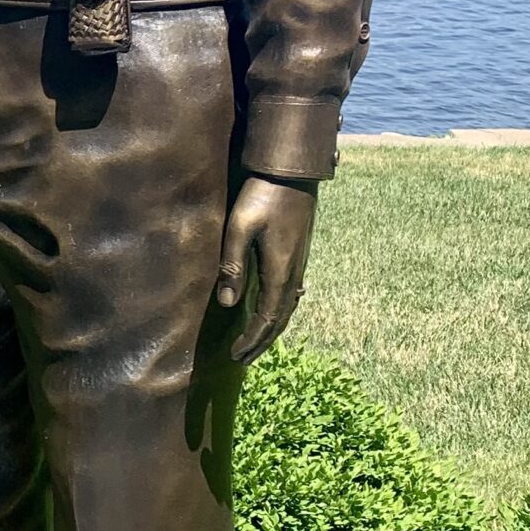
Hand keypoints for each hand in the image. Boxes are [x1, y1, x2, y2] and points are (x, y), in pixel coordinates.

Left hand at [216, 176, 315, 363]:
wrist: (293, 172)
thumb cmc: (262, 197)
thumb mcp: (239, 229)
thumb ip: (233, 266)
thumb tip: (229, 303)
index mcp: (280, 271)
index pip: (268, 318)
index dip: (253, 339)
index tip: (236, 355)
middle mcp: (294, 272)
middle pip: (281, 319)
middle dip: (263, 341)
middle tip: (244, 359)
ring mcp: (300, 263)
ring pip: (289, 307)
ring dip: (273, 328)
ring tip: (257, 341)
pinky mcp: (299, 254)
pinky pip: (292, 293)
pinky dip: (282, 310)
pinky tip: (276, 309)